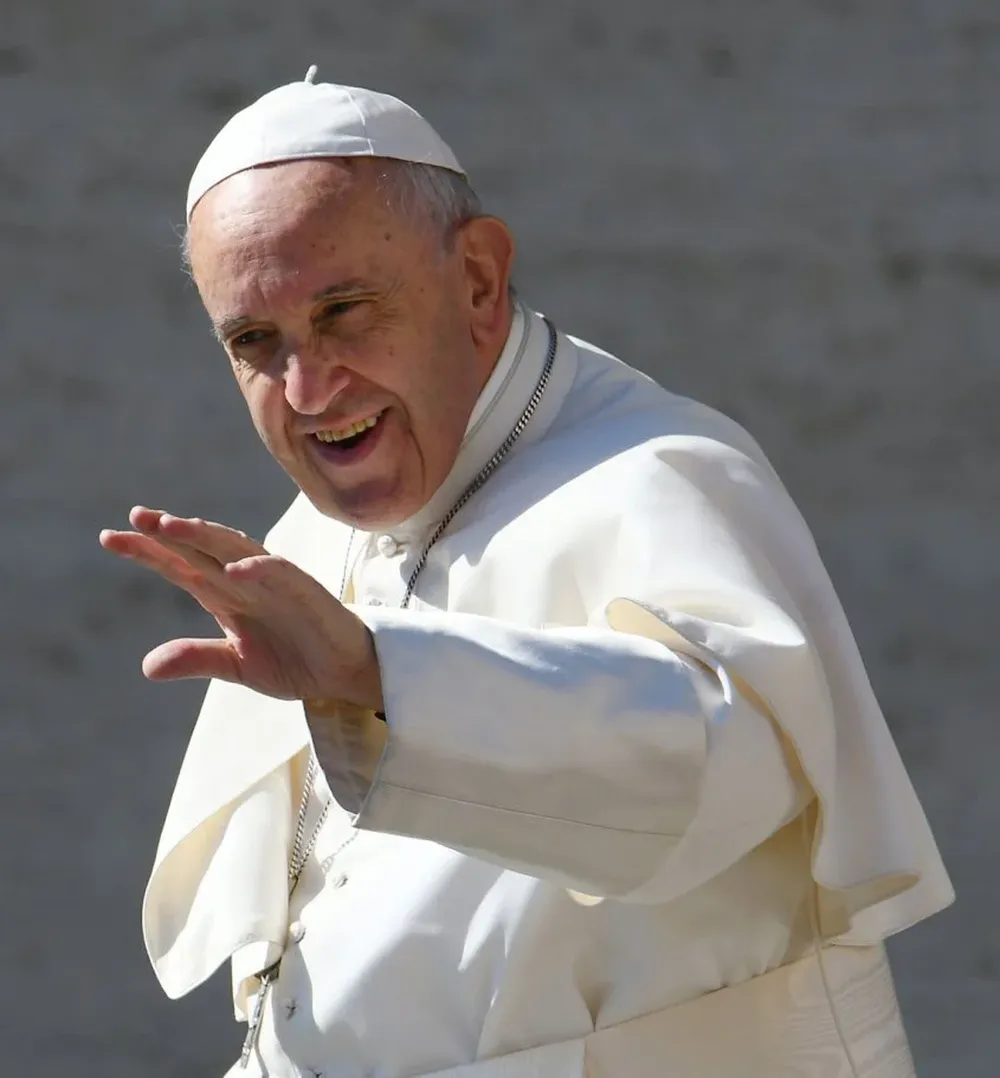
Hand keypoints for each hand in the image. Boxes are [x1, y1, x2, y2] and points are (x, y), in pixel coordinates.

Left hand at [99, 506, 382, 709]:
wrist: (347, 673)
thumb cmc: (295, 659)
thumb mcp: (238, 666)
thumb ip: (198, 659)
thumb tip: (146, 666)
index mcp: (226, 596)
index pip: (181, 567)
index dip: (149, 552)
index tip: (110, 538)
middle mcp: (246, 581)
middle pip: (202, 550)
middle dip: (170, 533)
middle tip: (136, 517)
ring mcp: (276, 583)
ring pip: (236, 550)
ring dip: (205, 537)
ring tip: (173, 526)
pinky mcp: (306, 592)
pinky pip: (281, 574)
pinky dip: (258, 569)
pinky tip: (234, 568)